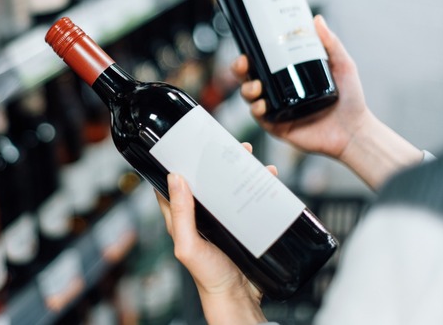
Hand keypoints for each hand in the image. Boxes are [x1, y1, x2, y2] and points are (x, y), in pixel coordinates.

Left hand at [154, 143, 271, 324]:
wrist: (239, 298)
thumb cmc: (208, 277)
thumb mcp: (188, 245)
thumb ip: (180, 213)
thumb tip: (175, 178)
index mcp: (181, 218)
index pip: (173, 184)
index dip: (178, 163)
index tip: (186, 143)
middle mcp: (201, 216)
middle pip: (205, 180)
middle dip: (214, 160)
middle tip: (226, 144)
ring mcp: (222, 219)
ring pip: (228, 186)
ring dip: (238, 169)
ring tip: (249, 155)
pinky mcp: (242, 224)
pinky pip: (249, 199)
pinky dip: (258, 186)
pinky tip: (268, 177)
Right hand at [233, 15, 366, 158]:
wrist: (355, 131)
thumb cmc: (350, 100)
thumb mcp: (342, 65)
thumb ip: (331, 43)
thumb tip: (317, 19)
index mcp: (289, 76)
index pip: (262, 63)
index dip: (249, 55)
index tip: (247, 48)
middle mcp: (279, 91)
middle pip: (249, 78)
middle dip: (239, 70)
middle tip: (244, 64)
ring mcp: (277, 109)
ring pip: (249, 97)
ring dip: (246, 89)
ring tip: (257, 86)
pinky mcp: (277, 126)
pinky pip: (259, 117)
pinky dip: (256, 110)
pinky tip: (262, 105)